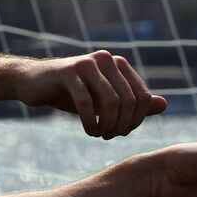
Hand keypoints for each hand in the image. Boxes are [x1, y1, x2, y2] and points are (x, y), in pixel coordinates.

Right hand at [14, 50, 166, 138]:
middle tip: (110, 137)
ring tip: (100, 135)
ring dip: (107, 125)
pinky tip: (89, 131)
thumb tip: (164, 105)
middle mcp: (106, 60)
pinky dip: (90, 122)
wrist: (33, 83)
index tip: (122, 132)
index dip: (137, 120)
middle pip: (128, 101)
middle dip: (122, 125)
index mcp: (118, 65)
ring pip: (111, 101)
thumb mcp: (104, 100)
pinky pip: (87, 102)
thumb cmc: (71, 93)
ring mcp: (87, 63)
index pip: (142, 96)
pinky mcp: (68, 72)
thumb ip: (133, 102)